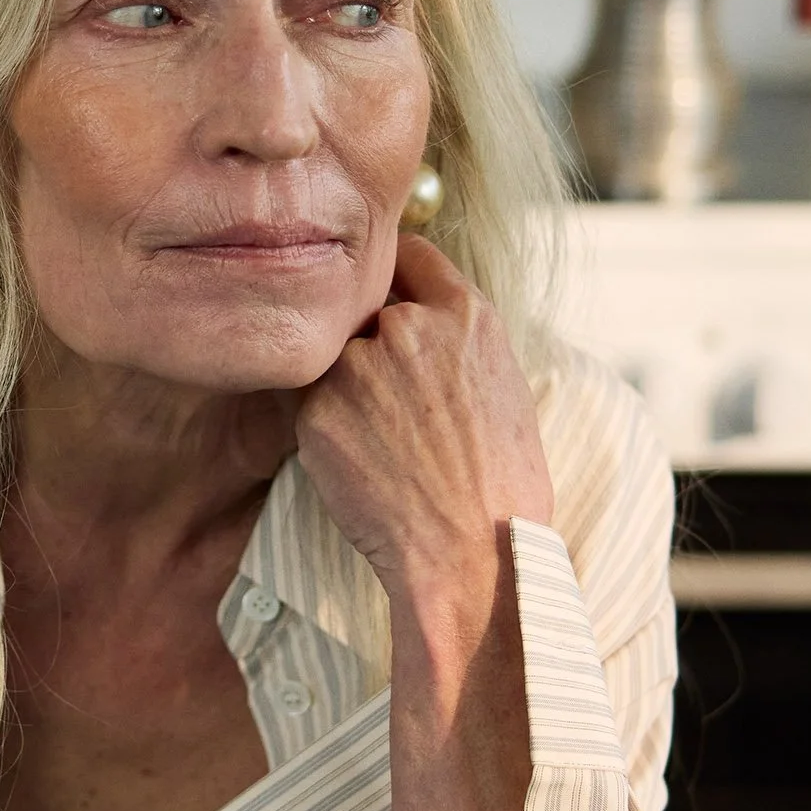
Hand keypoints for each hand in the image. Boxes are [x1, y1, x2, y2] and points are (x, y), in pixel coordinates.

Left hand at [295, 235, 552, 615]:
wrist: (473, 554)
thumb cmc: (501, 489)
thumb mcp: (503, 389)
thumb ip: (456, 343)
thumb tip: (419, 317)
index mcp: (466, 315)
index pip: (410, 255)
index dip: (392, 278)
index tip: (381, 298)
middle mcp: (409, 325)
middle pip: (362, 310)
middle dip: (366, 345)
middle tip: (386, 403)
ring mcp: (358, 364)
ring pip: (332, 360)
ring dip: (342, 388)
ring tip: (383, 446)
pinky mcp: (316, 407)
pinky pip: (307, 403)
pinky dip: (323, 427)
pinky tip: (361, 465)